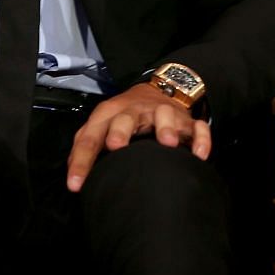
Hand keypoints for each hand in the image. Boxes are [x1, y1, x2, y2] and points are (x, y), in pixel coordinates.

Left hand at [65, 83, 209, 191]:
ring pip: (164, 115)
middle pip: (125, 118)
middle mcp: (135, 111)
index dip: (81, 160)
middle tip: (116, 145)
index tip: (75, 185)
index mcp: (109, 115)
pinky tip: (199, 154)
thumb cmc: (124, 117)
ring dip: (166, 127)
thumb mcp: (102, 125)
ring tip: (167, 143)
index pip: (91, 137)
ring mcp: (163, 113)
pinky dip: (200, 139)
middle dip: (120, 130)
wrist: (158, 90)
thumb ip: (86, 147)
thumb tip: (74, 177)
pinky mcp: (186, 121)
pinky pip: (197, 128)